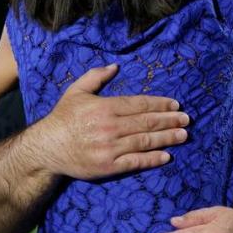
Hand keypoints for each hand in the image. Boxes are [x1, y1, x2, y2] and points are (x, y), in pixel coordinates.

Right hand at [34, 65, 190, 179]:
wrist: (46, 148)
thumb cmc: (62, 118)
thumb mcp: (76, 92)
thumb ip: (96, 77)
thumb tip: (115, 66)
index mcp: (105, 107)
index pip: (139, 104)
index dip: (160, 105)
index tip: (176, 105)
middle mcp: (110, 127)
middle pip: (147, 122)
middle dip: (170, 120)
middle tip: (187, 119)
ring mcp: (110, 148)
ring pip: (145, 141)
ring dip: (167, 138)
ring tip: (183, 135)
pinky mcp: (108, 166)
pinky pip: (135, 162)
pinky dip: (152, 159)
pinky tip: (166, 156)